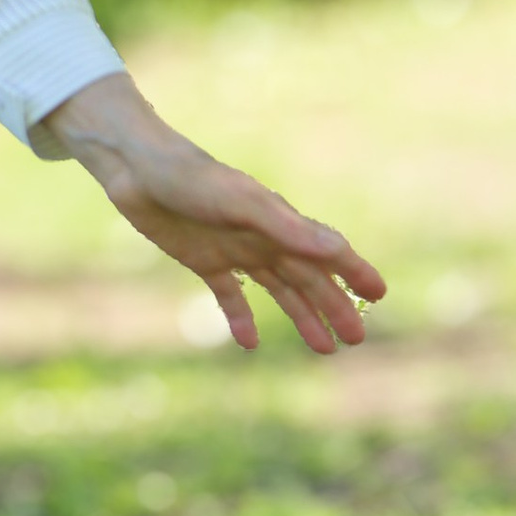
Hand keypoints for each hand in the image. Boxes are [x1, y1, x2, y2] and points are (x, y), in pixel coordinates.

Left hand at [34, 68, 386, 354]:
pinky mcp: (202, 260)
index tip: (380, 294)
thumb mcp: (241, 203)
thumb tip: (335, 248)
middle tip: (356, 339)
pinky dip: (239, 318)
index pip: (327, 251)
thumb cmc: (190, 178)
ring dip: (300, 317)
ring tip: (324, 348)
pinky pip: (228, 295)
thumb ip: (286, 227)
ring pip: (278, 290)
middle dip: (334, 306)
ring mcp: (234, 250)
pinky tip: (247, 343)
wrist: (135, 168)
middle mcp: (262, 238)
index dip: (354, 271)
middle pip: (308, 278)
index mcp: (278, 222)